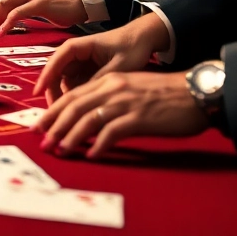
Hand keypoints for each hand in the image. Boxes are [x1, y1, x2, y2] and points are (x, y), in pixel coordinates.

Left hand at [32, 71, 208, 157]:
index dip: (54, 111)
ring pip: (89, 119)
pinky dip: (99, 144)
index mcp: (110, 81)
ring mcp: (126, 102)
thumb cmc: (165, 94)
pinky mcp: (140, 117)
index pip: (73, 95)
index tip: (41, 126)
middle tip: (42, 141)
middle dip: (55, 125)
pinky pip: (113, 132)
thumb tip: (91, 120)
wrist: (195, 92)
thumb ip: (111, 99)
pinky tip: (91, 155)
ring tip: (59, 150)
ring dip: (71, 136)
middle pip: (75, 106)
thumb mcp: (132, 88)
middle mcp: (114, 88)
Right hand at [33, 14, 169, 102]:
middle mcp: (75, 54)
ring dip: (63, 98)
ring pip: (64, 83)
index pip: (56, 61)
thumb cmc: (131, 47)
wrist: (144, 39)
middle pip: (56, 74)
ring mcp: (80, 64)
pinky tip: (78, 113)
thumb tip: (82, 100)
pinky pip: (74, 87)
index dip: (45, 77)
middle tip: (54, 114)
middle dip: (53, 93)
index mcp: (79, 46)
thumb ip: (98, 81)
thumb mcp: (117, 66)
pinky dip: (74, 99)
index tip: (38, 93)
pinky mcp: (86, 72)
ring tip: (65, 117)